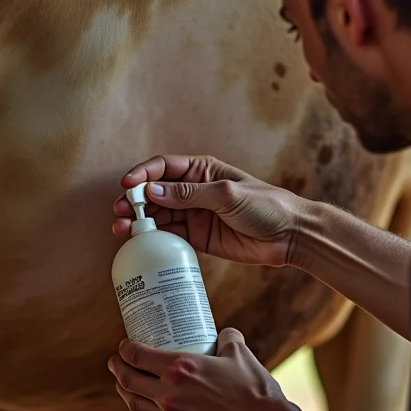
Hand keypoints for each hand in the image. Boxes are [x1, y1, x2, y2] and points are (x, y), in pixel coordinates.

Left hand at [108, 328, 288, 410]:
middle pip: (128, 381)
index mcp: (180, 368)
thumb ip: (226, 337)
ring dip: (124, 391)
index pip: (137, 356)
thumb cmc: (253, 387)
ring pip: (135, 404)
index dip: (125, 349)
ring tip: (123, 382)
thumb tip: (222, 333)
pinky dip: (146, 408)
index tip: (124, 345)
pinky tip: (149, 402)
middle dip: (117, 369)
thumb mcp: (239, 351)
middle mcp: (169, 393)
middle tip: (115, 361)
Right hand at [113, 154, 304, 266]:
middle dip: (134, 200)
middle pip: (155, 192)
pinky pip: (170, 235)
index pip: (164, 167)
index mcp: (202, 171)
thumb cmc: (266, 206)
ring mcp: (195, 215)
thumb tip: (152, 191)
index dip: (143, 174)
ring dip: (139, 221)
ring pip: (159, 215)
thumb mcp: (227, 194)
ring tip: (122, 229)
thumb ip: (189, 194)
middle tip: (120, 211)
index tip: (127, 185)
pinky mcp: (198, 237)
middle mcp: (195, 191)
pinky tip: (141, 242)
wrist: (290, 236)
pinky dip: (154, 238)